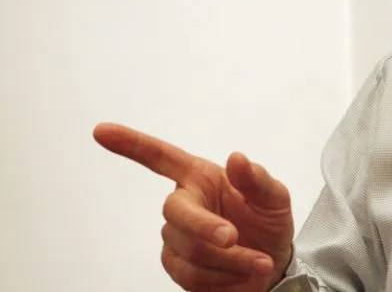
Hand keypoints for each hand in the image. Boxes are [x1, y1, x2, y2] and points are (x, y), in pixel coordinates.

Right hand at [93, 123, 294, 291]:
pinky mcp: (177, 266)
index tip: (101, 130)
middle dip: (204, 227)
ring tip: (259, 262)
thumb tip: (237, 158)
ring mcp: (176, 237)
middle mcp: (184, 203)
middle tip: (233, 238)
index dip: (131, 144)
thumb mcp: (274, 197)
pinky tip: (243, 275)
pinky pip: (191, 274)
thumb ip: (257, 179)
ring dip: (229, 259)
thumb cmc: (268, 222)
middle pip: (175, 212)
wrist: (273, 265)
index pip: (161, 157)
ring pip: (189, 249)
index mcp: (201, 178)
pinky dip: (223, 277)